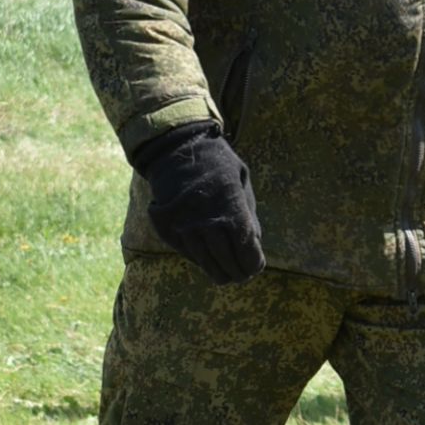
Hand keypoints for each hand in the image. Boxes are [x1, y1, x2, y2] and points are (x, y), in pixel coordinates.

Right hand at [137, 123, 265, 283]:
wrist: (176, 150)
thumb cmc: (217, 164)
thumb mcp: (242, 182)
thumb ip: (248, 215)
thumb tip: (254, 243)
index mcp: (232, 212)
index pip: (247, 254)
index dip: (254, 265)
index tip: (256, 266)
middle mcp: (208, 225)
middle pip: (228, 264)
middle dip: (238, 273)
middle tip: (242, 275)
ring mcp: (186, 229)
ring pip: (206, 264)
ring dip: (219, 271)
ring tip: (226, 274)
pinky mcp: (168, 231)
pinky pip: (187, 254)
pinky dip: (199, 259)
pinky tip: (207, 258)